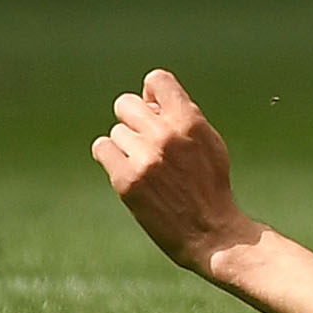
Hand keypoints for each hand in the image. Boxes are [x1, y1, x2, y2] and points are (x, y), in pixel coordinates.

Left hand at [94, 68, 253, 274]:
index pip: (156, 80)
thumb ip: (183, 116)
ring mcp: (144, 158)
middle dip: (133, 119)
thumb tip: (148, 99)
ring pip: (116, 131)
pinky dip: (110, 157)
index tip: (155, 112)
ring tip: (145, 166)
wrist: (210, 232)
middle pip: (126, 104)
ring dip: (126, 145)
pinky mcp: (127, 181)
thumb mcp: (209, 141)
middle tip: (145, 141)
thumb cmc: (210, 186)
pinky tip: (126, 169)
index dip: (151, 95)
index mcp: (190, 121)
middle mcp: (166, 135)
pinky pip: (102, 148)